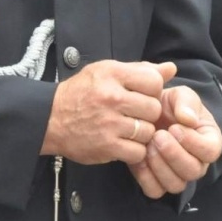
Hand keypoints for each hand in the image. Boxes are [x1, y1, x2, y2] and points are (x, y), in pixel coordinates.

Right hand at [40, 60, 171, 166]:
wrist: (50, 118)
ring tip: (127, 129)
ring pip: (148, 131)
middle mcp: (111, 97)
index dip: (152, 90)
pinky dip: (134, 150)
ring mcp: (109, 123)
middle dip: (147, 114)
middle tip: (134, 114)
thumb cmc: (81, 92)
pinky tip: (123, 143)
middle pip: (154, 108)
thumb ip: (140, 70)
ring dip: (141, 133)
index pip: (154, 81)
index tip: (141, 95)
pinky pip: (138, 151)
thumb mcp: (106, 71)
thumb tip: (171, 69)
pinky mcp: (107, 147)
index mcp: (112, 74)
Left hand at [127, 84, 221, 198]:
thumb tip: (188, 119)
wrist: (147, 113)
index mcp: (208, 141)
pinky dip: (145, 176)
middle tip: (157, 136)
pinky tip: (139, 157)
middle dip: (173, 154)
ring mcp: (178, 175)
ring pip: (175, 185)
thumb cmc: (170, 105)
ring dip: (160, 166)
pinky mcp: (158, 182)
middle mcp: (197, 163)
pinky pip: (155, 190)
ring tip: (148, 144)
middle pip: (193, 171)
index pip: (210, 151)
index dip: (193, 142)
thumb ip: (186, 102)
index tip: (175, 127)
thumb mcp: (180, 95)